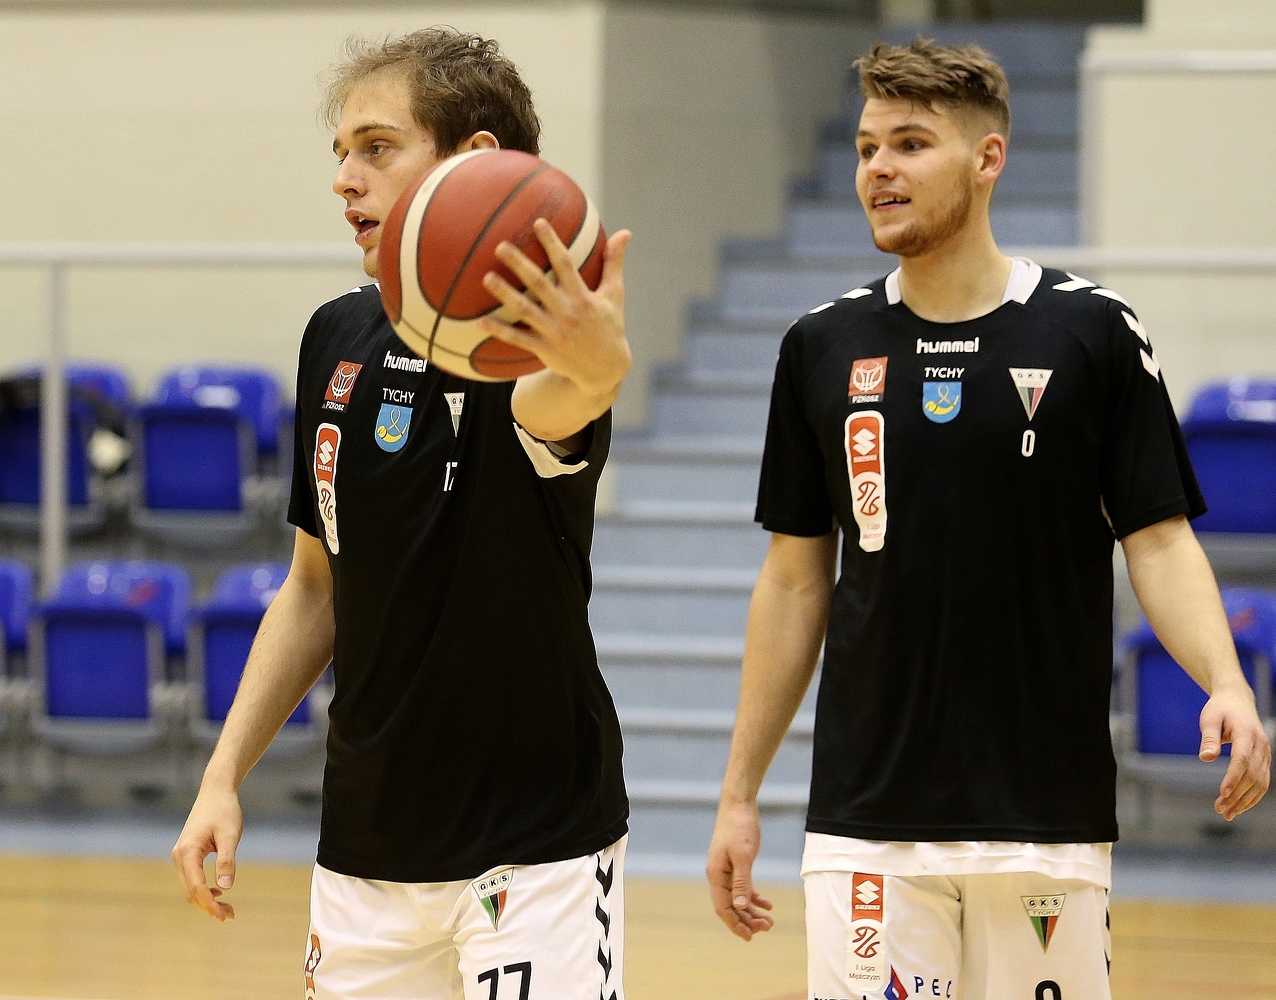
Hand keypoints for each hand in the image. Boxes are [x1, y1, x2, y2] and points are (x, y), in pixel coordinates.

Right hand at [172, 781, 243, 920]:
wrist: (216, 792)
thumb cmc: (224, 810)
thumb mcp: (230, 835)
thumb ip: (227, 860)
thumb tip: (225, 887)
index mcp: (187, 852)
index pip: (196, 887)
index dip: (210, 904)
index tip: (226, 915)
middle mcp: (179, 856)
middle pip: (190, 892)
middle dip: (208, 906)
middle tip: (230, 916)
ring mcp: (180, 856)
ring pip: (189, 888)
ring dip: (205, 900)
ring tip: (227, 909)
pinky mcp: (186, 854)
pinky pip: (191, 879)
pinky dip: (203, 890)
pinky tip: (219, 892)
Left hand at [478, 219, 631, 397]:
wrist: (605, 369)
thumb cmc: (610, 326)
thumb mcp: (615, 295)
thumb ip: (614, 263)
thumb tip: (624, 232)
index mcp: (583, 297)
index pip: (566, 264)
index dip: (552, 243)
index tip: (538, 223)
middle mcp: (567, 312)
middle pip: (539, 284)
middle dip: (520, 264)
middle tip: (500, 246)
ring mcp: (554, 332)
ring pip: (525, 310)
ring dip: (505, 294)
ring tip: (486, 278)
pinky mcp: (544, 349)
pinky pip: (518, 339)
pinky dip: (499, 332)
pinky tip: (480, 322)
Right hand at [707, 799, 773, 940]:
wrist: (739, 804)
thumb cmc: (740, 827)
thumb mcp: (744, 856)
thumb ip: (741, 882)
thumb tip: (739, 906)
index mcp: (716, 874)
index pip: (723, 907)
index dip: (735, 924)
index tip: (750, 937)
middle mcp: (718, 875)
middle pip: (730, 906)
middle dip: (746, 920)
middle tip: (766, 928)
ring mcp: (726, 870)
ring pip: (737, 898)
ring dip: (751, 911)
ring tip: (769, 922)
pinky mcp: (735, 863)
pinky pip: (742, 887)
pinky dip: (754, 897)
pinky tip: (767, 905)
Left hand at [1199, 682, 1271, 819]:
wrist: (1237, 700)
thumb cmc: (1220, 709)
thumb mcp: (1209, 719)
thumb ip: (1209, 739)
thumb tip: (1206, 758)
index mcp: (1246, 733)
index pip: (1242, 760)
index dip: (1233, 778)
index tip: (1222, 793)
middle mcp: (1260, 745)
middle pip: (1251, 775)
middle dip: (1237, 795)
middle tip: (1220, 810)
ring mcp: (1265, 753)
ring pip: (1260, 782)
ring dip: (1245, 800)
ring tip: (1227, 814)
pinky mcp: (1264, 760)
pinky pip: (1262, 781)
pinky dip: (1253, 796)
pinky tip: (1240, 807)